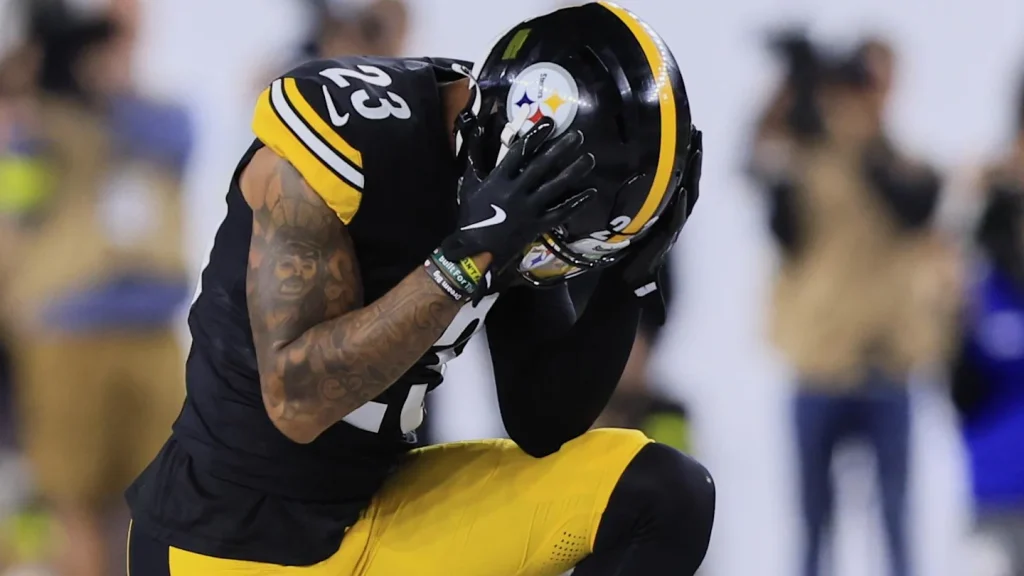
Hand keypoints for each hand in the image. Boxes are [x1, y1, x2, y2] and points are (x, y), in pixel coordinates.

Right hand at [442, 117, 595, 274]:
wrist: (476, 250)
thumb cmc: (471, 215)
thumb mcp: (469, 183)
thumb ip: (474, 157)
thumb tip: (475, 128)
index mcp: (498, 179)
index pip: (519, 152)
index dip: (535, 136)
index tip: (550, 123)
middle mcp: (516, 191)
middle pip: (542, 166)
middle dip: (561, 149)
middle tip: (578, 136)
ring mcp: (529, 209)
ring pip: (555, 187)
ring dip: (574, 172)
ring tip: (589, 158)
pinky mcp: (538, 225)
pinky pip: (560, 212)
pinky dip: (576, 203)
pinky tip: (591, 192)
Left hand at [618, 126, 702, 324]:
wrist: (621, 286)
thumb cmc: (620, 253)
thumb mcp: (621, 220)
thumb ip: (621, 199)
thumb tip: (602, 168)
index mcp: (662, 209)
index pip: (677, 176)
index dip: (684, 154)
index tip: (687, 129)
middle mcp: (670, 217)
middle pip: (688, 181)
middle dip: (694, 156)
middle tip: (697, 130)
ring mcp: (669, 230)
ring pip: (687, 197)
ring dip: (693, 175)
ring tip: (696, 152)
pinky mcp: (662, 245)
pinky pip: (674, 223)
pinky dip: (681, 208)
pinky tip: (685, 192)